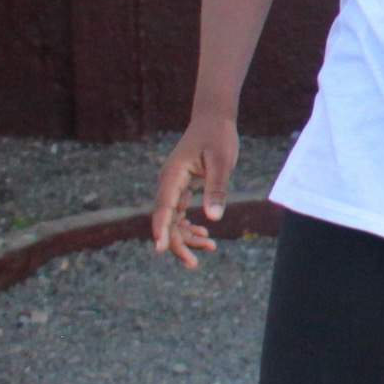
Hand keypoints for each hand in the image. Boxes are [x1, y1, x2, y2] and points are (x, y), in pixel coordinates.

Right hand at [151, 117, 239, 266]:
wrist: (214, 119)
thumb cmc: (218, 137)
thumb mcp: (222, 162)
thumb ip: (217, 189)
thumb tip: (214, 218)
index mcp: (173, 176)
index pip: (163, 208)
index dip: (162, 230)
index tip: (161, 249)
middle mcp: (168, 183)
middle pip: (166, 219)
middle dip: (177, 243)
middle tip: (194, 264)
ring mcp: (173, 186)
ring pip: (173, 219)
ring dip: (186, 236)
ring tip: (209, 248)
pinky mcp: (182, 187)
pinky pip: (180, 212)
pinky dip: (190, 225)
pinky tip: (204, 234)